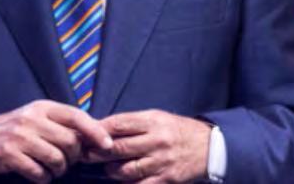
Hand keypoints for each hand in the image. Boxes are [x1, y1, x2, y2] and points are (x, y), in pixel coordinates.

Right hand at [0, 100, 113, 182]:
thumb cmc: (16, 130)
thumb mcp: (38, 118)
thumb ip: (62, 123)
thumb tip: (97, 134)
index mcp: (41, 107)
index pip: (75, 116)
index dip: (94, 131)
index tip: (107, 145)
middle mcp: (31, 118)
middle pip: (69, 142)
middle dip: (73, 157)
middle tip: (65, 161)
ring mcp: (19, 136)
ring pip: (57, 159)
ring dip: (58, 170)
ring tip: (50, 168)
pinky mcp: (9, 153)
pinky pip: (39, 173)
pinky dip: (43, 178)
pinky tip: (38, 174)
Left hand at [83, 109, 210, 182]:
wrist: (208, 146)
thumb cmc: (175, 130)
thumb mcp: (155, 117)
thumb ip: (131, 123)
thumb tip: (102, 129)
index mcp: (152, 121)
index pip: (119, 124)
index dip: (98, 130)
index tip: (85, 135)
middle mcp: (156, 140)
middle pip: (119, 148)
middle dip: (98, 153)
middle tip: (85, 155)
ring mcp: (162, 161)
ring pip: (127, 169)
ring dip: (112, 170)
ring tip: (107, 168)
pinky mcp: (167, 179)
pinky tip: (123, 181)